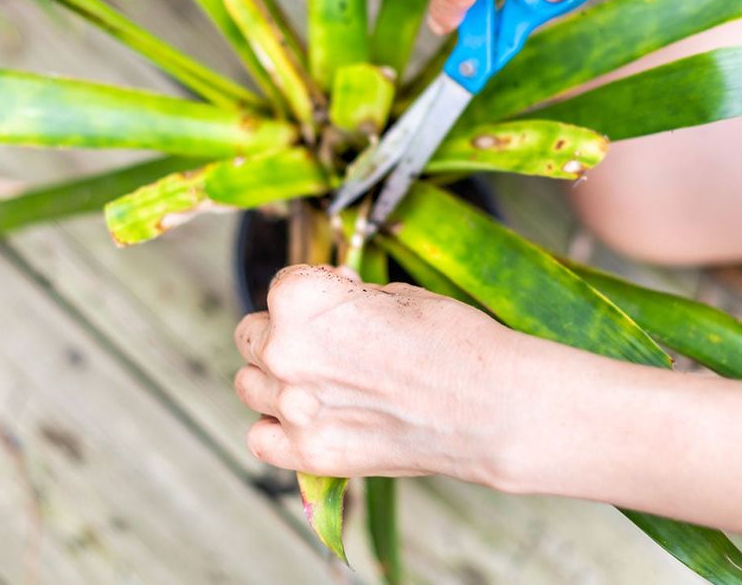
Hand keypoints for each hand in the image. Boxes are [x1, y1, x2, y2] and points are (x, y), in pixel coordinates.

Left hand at [233, 264, 526, 484]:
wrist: (493, 406)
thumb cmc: (453, 339)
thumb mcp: (394, 295)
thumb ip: (344, 299)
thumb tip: (327, 304)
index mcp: (300, 299)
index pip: (281, 287)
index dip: (316, 291)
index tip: (345, 299)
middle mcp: (284, 351)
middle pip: (253, 335)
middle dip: (285, 334)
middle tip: (330, 345)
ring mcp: (292, 407)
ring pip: (249, 386)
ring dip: (275, 381)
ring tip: (320, 383)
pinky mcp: (309, 454)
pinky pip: (260, 439)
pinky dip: (277, 431)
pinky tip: (309, 421)